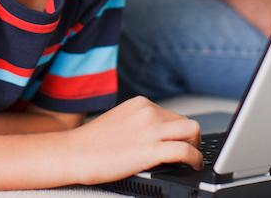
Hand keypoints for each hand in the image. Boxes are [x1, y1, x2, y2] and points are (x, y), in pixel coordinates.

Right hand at [69, 96, 201, 184]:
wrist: (73, 153)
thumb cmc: (92, 143)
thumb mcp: (120, 120)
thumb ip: (140, 122)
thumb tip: (158, 134)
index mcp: (141, 104)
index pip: (173, 114)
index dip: (179, 131)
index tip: (181, 142)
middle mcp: (148, 112)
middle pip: (185, 122)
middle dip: (191, 138)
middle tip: (189, 151)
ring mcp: (150, 130)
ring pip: (192, 131)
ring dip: (196, 146)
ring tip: (193, 158)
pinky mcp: (151, 150)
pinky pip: (186, 151)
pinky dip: (195, 159)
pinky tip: (193, 165)